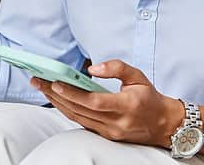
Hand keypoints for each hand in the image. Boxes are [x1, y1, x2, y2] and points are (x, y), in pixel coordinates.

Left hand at [30, 59, 182, 146]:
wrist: (164, 124)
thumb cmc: (149, 97)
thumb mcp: (138, 76)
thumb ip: (116, 67)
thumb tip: (92, 68)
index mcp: (126, 106)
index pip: (94, 101)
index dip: (73, 93)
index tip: (56, 82)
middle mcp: (116, 122)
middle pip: (80, 110)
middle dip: (56, 95)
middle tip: (39, 81)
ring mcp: (110, 132)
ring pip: (77, 117)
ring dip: (57, 103)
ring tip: (43, 88)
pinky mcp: (105, 136)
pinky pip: (81, 122)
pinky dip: (67, 110)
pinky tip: (57, 99)